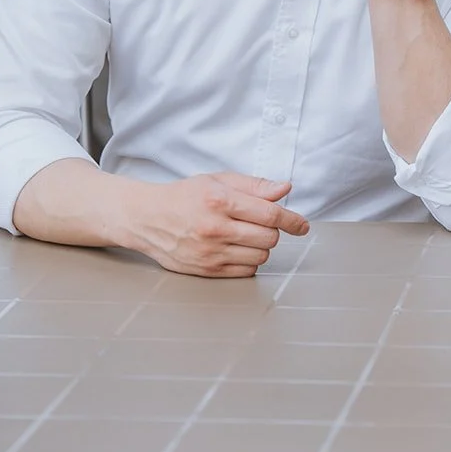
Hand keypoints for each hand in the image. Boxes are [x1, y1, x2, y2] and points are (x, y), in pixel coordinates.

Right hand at [125, 172, 309, 278]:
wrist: (147, 218)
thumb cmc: (185, 196)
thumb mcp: (219, 180)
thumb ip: (255, 185)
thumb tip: (285, 189)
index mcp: (220, 200)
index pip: (270, 214)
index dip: (292, 220)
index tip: (302, 225)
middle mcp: (214, 228)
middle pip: (269, 237)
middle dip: (273, 230)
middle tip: (262, 223)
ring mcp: (210, 252)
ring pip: (260, 256)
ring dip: (261, 246)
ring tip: (245, 234)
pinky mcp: (206, 270)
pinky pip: (246, 271)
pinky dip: (249, 260)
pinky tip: (237, 248)